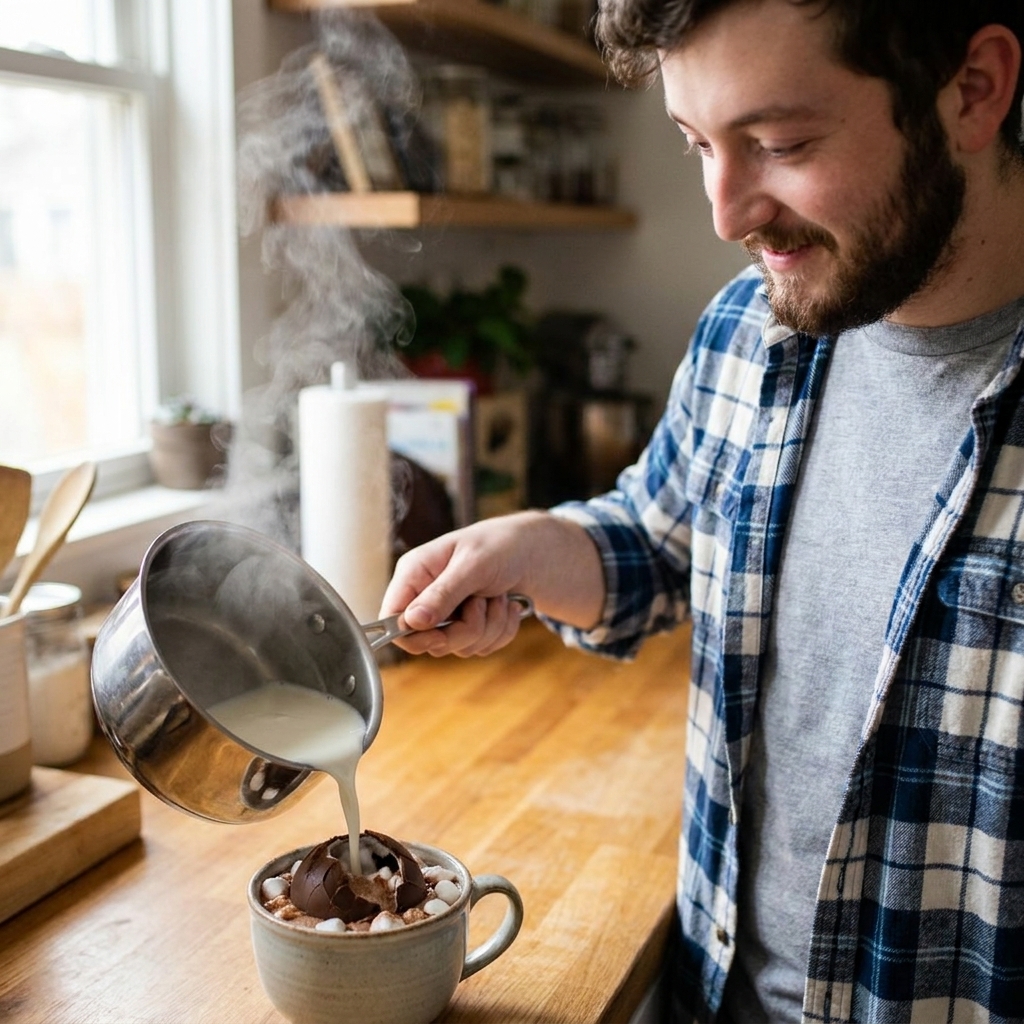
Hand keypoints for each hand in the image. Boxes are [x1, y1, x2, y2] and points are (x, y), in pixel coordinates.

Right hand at [380, 514, 535, 657]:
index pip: (391, 618)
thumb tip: (412, 621)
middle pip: (428, 641)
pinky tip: (506, 606)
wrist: (531, 552)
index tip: (442, 634)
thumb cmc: (500, 546)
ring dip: (489, 626)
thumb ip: (443, 593)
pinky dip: (501, 630)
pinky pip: (481, 648)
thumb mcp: (473, 565)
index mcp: (415, 574)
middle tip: (482, 602)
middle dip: (465, 629)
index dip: (413, 634)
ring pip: (459, 647)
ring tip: (497, 596)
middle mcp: (426, 597)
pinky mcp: (468, 627)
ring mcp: (447, 615)